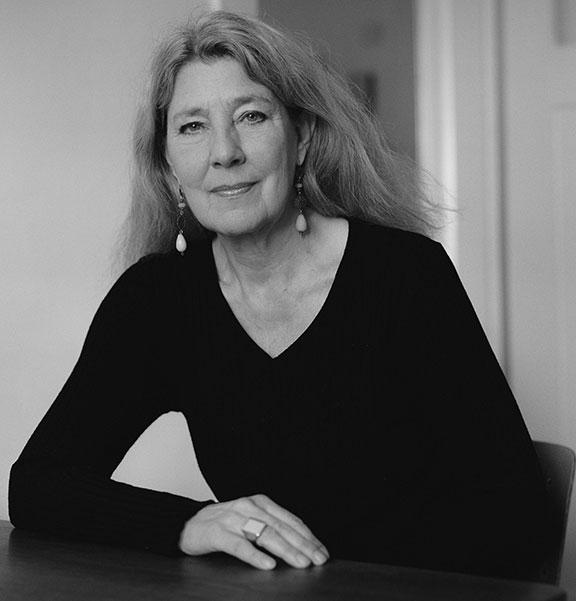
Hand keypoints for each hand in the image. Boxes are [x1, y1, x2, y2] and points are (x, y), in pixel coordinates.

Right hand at [179, 494, 328, 569]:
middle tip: (318, 559)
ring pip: (264, 534)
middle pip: (281, 527)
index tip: (322, 551)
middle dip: (303, 545)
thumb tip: (301, 545)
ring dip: (286, 550)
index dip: (308, 536)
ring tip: (301, 563)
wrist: (189, 523)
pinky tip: (268, 565)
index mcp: (260, 503)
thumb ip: (271, 527)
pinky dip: (255, 555)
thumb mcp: (251, 520)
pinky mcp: (218, 533)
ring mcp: (233, 518)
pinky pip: (239, 545)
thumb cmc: (225, 524)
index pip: (289, 520)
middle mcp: (249, 507)